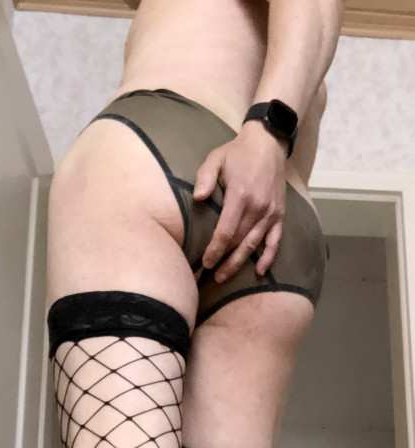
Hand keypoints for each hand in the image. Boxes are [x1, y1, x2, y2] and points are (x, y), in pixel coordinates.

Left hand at [194, 122, 286, 282]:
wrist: (268, 143)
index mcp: (240, 196)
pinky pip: (275, 240)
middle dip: (223, 261)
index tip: (204, 263)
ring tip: (224, 276)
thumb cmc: (237, 152)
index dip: (215, 251)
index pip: (226, 232)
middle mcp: (257, 208)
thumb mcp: (216, 158)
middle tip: (208, 276)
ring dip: (239, 263)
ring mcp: (270, 213)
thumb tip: (198, 198)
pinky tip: (260, 271)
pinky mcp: (279, 214)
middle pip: (238, 242)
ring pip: (253, 245)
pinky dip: (268, 257)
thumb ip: (204, 177)